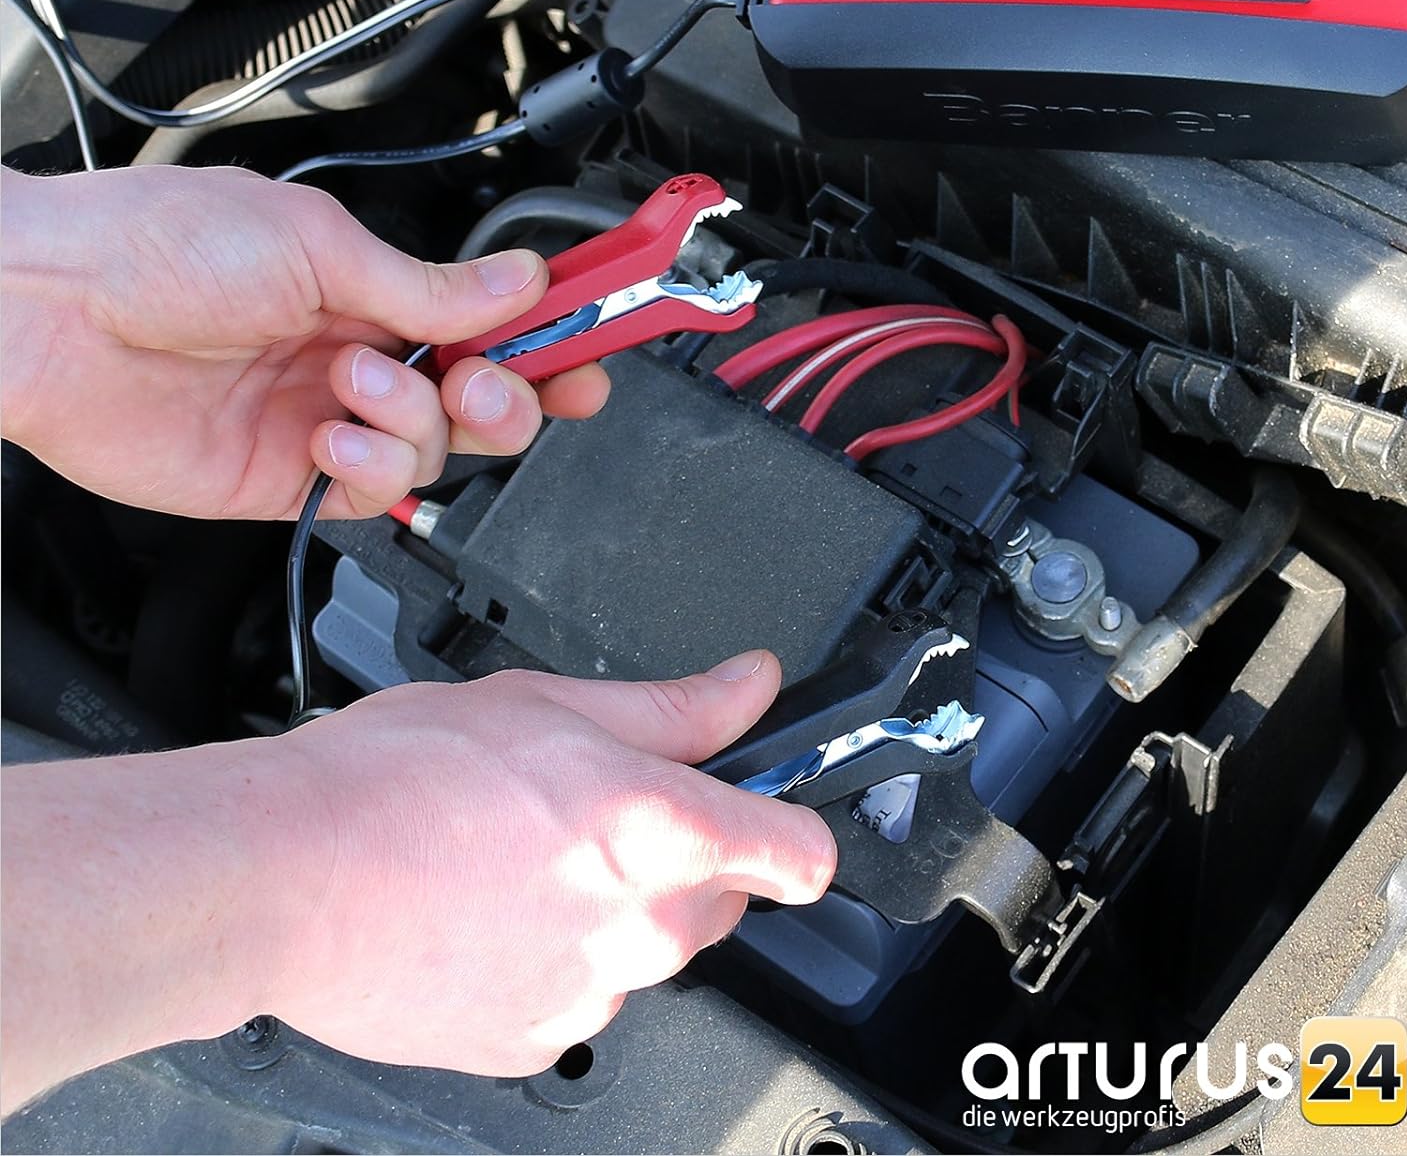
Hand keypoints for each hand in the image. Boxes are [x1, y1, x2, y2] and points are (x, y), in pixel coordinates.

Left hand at [0, 164, 609, 518]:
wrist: (46, 313)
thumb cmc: (153, 245)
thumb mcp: (314, 245)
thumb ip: (428, 285)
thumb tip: (518, 284)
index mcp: (375, 284)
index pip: (493, 316)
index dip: (554, 332)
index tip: (598, 338)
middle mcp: (361, 350)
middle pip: (487, 396)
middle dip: (509, 392)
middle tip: (488, 377)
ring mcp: (328, 416)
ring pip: (439, 448)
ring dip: (417, 417)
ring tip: (354, 381)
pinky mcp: (288, 477)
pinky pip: (374, 489)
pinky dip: (373, 465)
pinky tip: (331, 433)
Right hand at [0, 652, 835, 1109]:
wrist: (282, 876)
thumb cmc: (399, 779)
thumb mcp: (550, 702)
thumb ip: (674, 706)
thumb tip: (749, 685)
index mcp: (662, 832)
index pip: (804, 855)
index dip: (792, 825)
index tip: (768, 813)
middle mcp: (642, 926)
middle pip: (718, 897)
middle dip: (681, 854)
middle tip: (590, 805)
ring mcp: (590, 995)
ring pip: (644, 944)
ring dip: (608, 904)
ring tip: (517, 854)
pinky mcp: (534, 1041)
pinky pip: (580, 993)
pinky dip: (551, 956)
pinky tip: (486, 911)